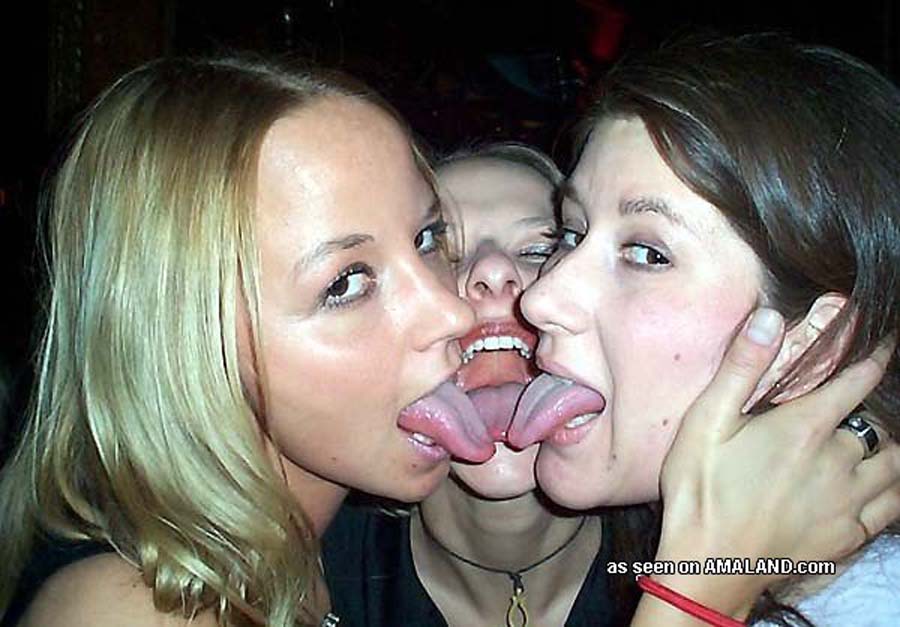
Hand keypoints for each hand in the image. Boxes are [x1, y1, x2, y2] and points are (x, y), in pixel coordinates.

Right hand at [655, 308, 899, 610]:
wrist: (709, 565)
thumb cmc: (701, 490)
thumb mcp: (706, 422)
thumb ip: (741, 368)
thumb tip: (769, 317)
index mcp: (803, 427)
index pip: (855, 382)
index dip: (874, 359)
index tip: (886, 344)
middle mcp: (837, 461)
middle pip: (875, 425)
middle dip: (869, 411)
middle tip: (853, 408)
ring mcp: (847, 502)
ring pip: (894, 465)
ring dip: (888, 448)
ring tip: (874, 441)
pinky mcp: (848, 535)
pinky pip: (892, 508)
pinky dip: (893, 490)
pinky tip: (882, 487)